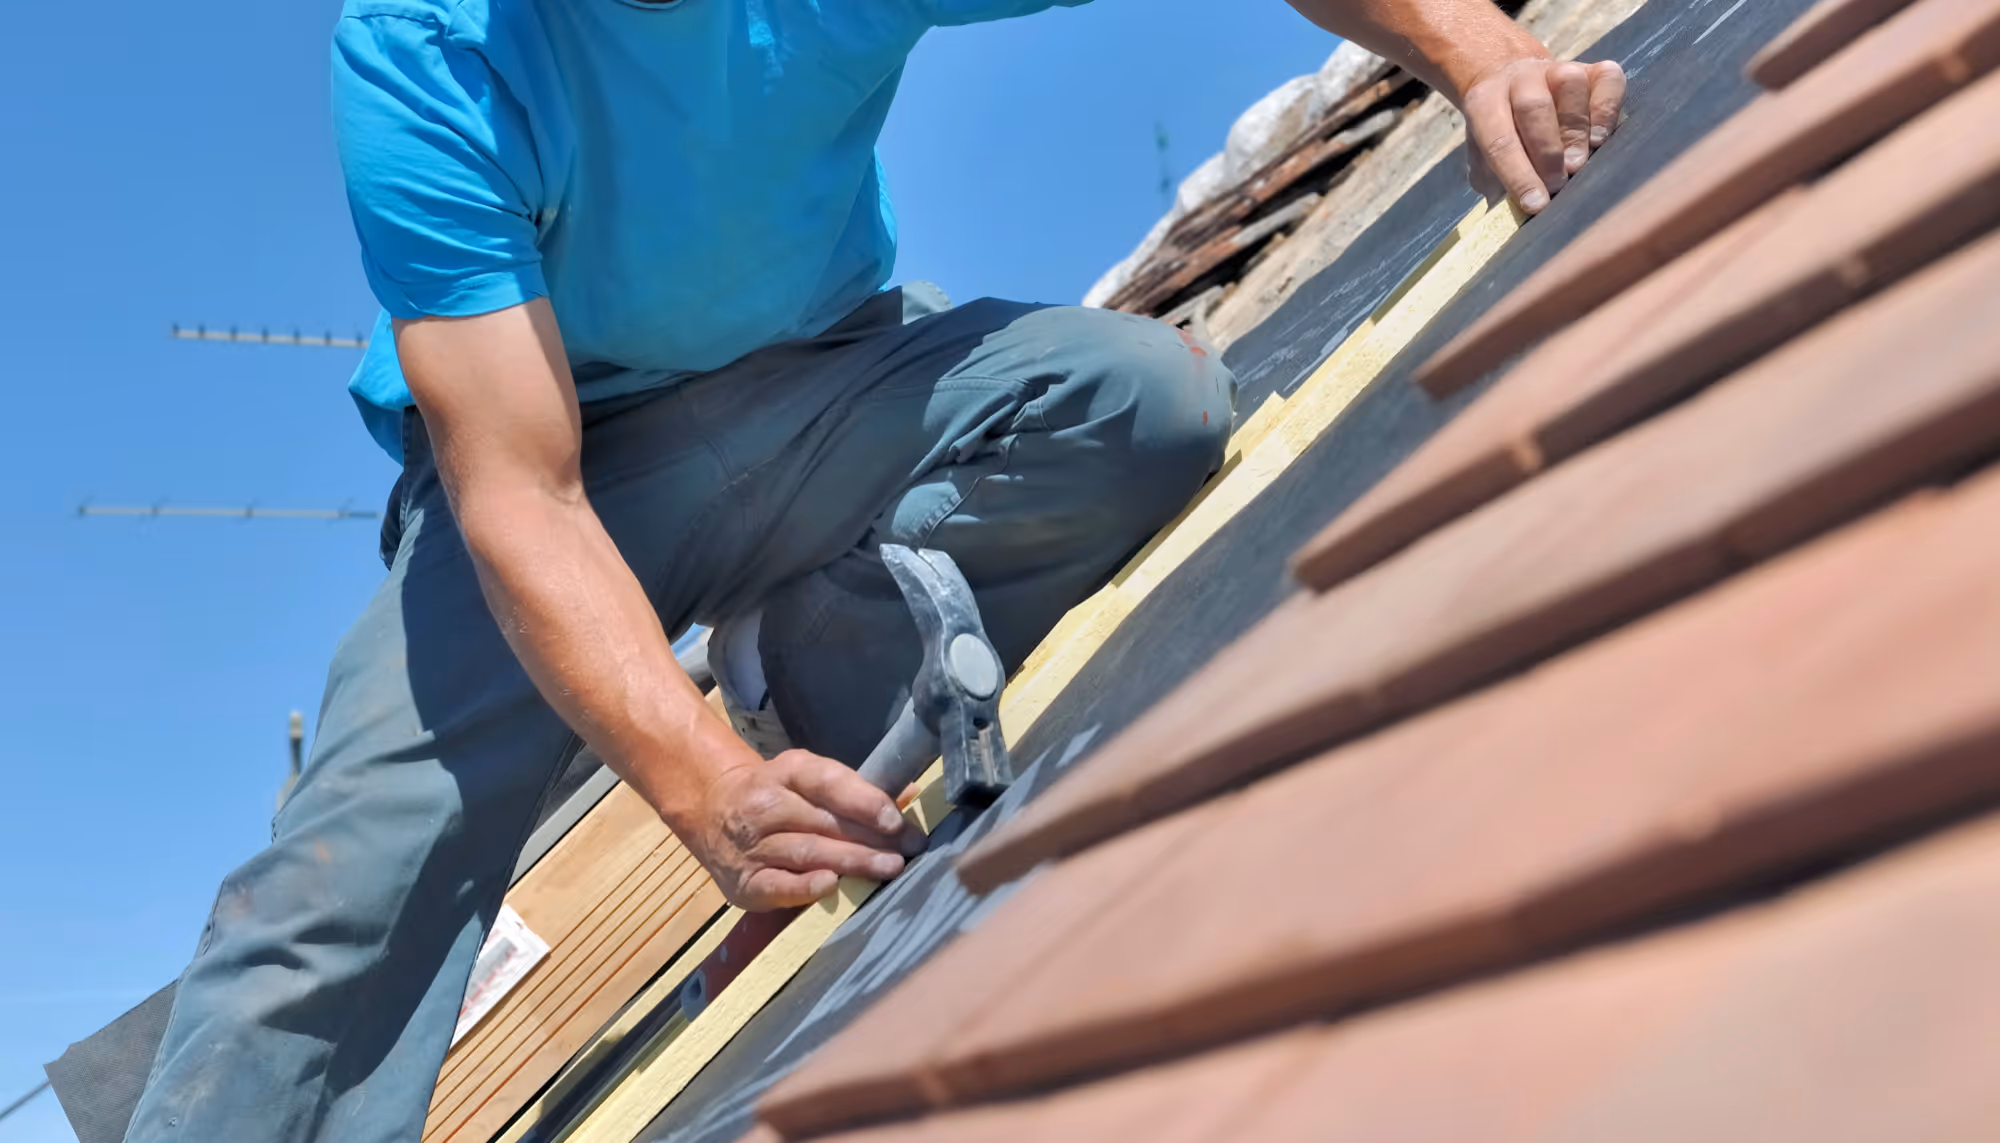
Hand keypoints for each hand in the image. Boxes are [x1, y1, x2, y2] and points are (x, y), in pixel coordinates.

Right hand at [686, 749, 924, 910]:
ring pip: (807, 851)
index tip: (896, 820)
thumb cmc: (777, 797)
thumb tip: (909, 794)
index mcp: (787, 772)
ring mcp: (752, 844)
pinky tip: (832, 885)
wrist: (710, 812)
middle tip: (910, 851)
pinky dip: (804, 886)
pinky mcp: (744, 880)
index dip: (863, 800)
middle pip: (824, 821)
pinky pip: (777, 885)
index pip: (827, 782)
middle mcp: (765, 804)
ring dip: (851, 861)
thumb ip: (854, 789)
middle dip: (872, 838)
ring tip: (890, 868)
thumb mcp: (807, 779)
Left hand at [1461, 57, 1626, 214]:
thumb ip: (1494, 183)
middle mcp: (1520, 79)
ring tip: (1580, 163)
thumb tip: (1516, 215)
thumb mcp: (1484, 159)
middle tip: (1559, 185)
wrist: (1513, 83)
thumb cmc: (1501, 134)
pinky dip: (1608, 108)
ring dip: (1576, 129)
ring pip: (1570, 83)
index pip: (1498, 138)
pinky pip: (1607, 79)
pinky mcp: (1592, 69)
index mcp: (1484, 102)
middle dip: (1547, 151)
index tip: (1536, 205)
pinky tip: (1601, 138)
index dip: (1517, 174)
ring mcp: (1556, 70)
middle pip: (1533, 107)